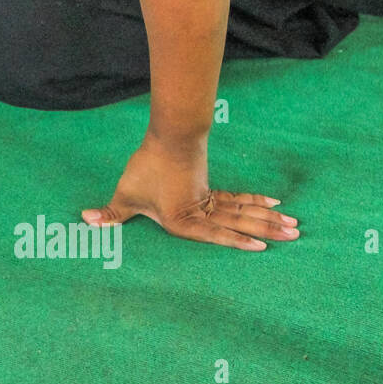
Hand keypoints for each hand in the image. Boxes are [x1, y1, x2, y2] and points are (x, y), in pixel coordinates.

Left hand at [81, 134, 299, 250]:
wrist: (168, 135)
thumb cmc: (146, 167)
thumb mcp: (126, 194)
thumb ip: (110, 213)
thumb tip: (86, 220)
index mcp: (184, 220)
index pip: (214, 235)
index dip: (237, 242)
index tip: (262, 248)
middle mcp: (202, 211)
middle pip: (238, 222)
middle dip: (267, 229)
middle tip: (296, 235)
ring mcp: (208, 197)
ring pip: (243, 210)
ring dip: (267, 217)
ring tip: (294, 224)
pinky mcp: (209, 185)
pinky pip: (236, 197)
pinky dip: (254, 202)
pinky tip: (272, 202)